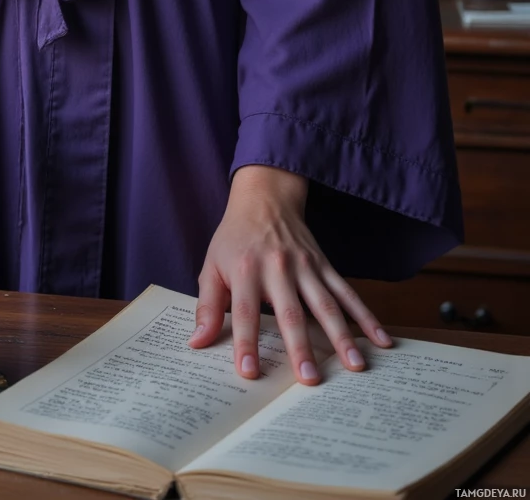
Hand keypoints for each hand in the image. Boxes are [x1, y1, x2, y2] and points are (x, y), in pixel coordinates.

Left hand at [189, 164, 392, 384]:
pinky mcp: (325, 265)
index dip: (246, 344)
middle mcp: (277, 268)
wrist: (265, 197)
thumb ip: (207, 306)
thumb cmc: (234, 239)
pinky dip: (366, 315)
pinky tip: (381, 339)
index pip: (244, 312)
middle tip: (310, 381)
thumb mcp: (211, 266)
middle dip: (301, 348)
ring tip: (355, 367)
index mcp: (245, 270)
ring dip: (342, 336)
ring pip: (326, 304)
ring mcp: (305, 266)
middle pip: (290, 312)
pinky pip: (347, 292)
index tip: (250, 374)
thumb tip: (197, 344)